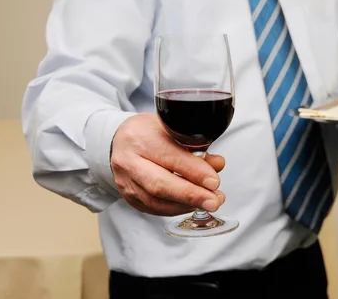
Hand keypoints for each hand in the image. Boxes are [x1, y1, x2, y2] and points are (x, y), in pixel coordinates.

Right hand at [110, 113, 225, 216]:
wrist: (120, 140)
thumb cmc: (148, 132)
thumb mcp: (172, 128)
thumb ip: (195, 146)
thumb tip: (217, 164)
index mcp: (140, 138)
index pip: (169, 157)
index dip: (194, 171)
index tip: (213, 181)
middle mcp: (128, 162)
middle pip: (159, 184)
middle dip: (191, 195)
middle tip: (214, 200)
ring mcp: (126, 182)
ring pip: (156, 201)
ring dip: (187, 204)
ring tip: (210, 201)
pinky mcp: (128, 197)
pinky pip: (154, 208)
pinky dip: (177, 208)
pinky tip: (192, 204)